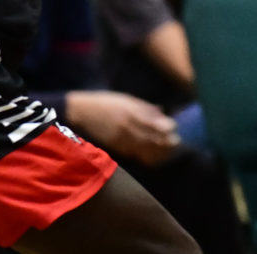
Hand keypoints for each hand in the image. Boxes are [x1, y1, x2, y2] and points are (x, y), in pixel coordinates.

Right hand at [64, 90, 178, 166]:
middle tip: (175, 142)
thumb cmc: (106, 102)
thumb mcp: (127, 99)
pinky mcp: (116, 148)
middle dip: (168, 143)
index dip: (170, 128)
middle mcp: (129, 127)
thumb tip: (162, 112)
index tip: (173, 127)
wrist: (81, 113)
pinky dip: (147, 156)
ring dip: (160, 153)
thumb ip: (145, 107)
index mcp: (133, 112)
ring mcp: (122, 139)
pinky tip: (153, 156)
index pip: (159, 125)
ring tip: (167, 151)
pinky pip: (135, 155)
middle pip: (156, 140)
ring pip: (147, 151)